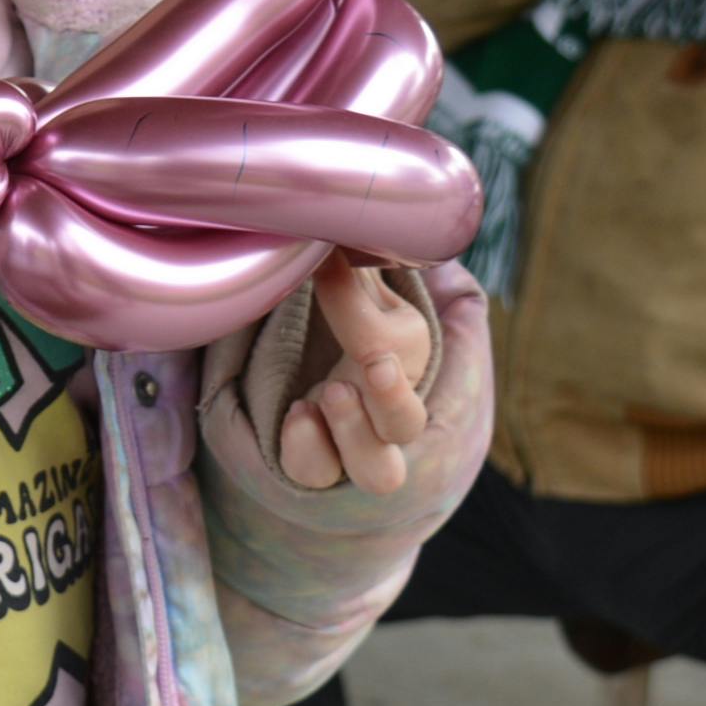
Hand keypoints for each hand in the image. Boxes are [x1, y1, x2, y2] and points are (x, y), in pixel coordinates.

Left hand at [279, 255, 434, 493]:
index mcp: (410, 354)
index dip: (355, 302)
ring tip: (319, 398)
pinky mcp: (319, 462)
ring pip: (378, 471)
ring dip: (353, 437)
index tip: (326, 266)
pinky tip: (295, 414)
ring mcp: (357, 444)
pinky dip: (306, 451)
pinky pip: (317, 474)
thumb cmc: (345, 309)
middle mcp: (391, 409)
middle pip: (408, 425)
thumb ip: (365, 259)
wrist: (319, 371)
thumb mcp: (359, 280)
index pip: (395, 339)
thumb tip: (345, 230)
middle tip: (370, 364)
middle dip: (394, 401)